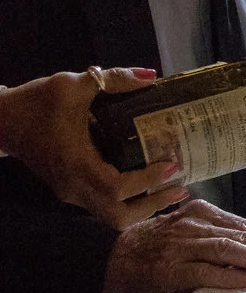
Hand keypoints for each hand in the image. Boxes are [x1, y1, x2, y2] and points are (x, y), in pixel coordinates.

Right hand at [0, 69, 185, 228]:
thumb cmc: (35, 102)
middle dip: (152, 205)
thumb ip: (114, 79)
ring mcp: (69, 192)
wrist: (0, 119)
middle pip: (116, 214)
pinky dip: (127, 201)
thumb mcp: (73, 84)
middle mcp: (72, 185)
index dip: (146, 181)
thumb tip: (152, 76)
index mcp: (75, 163)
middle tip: (181, 187)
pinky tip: (147, 186)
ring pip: (109, 215)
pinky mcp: (68, 190)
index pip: (116, 187)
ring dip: (141, 207)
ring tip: (170, 190)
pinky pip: (102, 206)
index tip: (172, 166)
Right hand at [103, 199, 245, 292]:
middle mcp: (194, 225)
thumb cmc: (158, 249)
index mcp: (203, 213)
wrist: (112, 260)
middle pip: (243, 236)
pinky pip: (202, 270)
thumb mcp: (191, 235)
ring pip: (227, 249)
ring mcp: (180, 245)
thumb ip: (220, 240)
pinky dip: (227, 275)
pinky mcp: (168, 267)